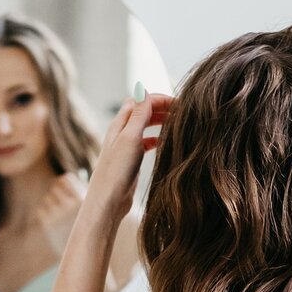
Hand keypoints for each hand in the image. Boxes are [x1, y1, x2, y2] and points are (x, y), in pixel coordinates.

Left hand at [34, 173, 86, 254]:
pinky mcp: (48, 225)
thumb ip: (78, 191)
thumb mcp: (89, 208)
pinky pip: (41, 210)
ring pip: (47, 199)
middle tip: (63, 205)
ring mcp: (58, 215)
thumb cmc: (87, 227)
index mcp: (83, 200)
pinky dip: (45, 214)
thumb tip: (61, 179)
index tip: (66, 191)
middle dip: (57, 194)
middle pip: (55, 187)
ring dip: (51, 205)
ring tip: (61, 216)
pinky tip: (54, 222)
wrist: (83, 254)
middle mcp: (70, 206)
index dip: (64, 184)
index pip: (65, 179)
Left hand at [84, 91, 172, 224]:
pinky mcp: (129, 161)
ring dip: (159, 122)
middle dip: (161, 108)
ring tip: (177, 125)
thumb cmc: (117, 171)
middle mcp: (120, 132)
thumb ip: (138, 115)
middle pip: (142, 111)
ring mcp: (125, 147)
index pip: (141, 101)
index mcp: (119, 123)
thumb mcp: (130, 138)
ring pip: (144, 126)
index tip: (181, 104)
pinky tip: (164, 143)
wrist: (108, 202)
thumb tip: (143, 89)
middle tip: (183, 113)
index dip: (160, 99)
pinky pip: (144, 142)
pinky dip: (155, 138)